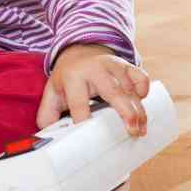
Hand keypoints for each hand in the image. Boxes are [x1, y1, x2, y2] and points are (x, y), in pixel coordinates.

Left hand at [35, 44, 150, 137]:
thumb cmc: (68, 77)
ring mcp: (112, 65)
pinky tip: (142, 104)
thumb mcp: (53, 91)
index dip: (84, 120)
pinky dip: (143, 90)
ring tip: (141, 129)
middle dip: (125, 112)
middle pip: (112, 91)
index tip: (90, 139)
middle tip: (132, 132)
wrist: (79, 51)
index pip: (78, 102)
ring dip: (138, 109)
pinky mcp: (126, 65)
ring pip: (129, 87)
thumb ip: (47, 113)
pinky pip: (140, 76)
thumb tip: (47, 136)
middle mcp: (94, 69)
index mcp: (73, 77)